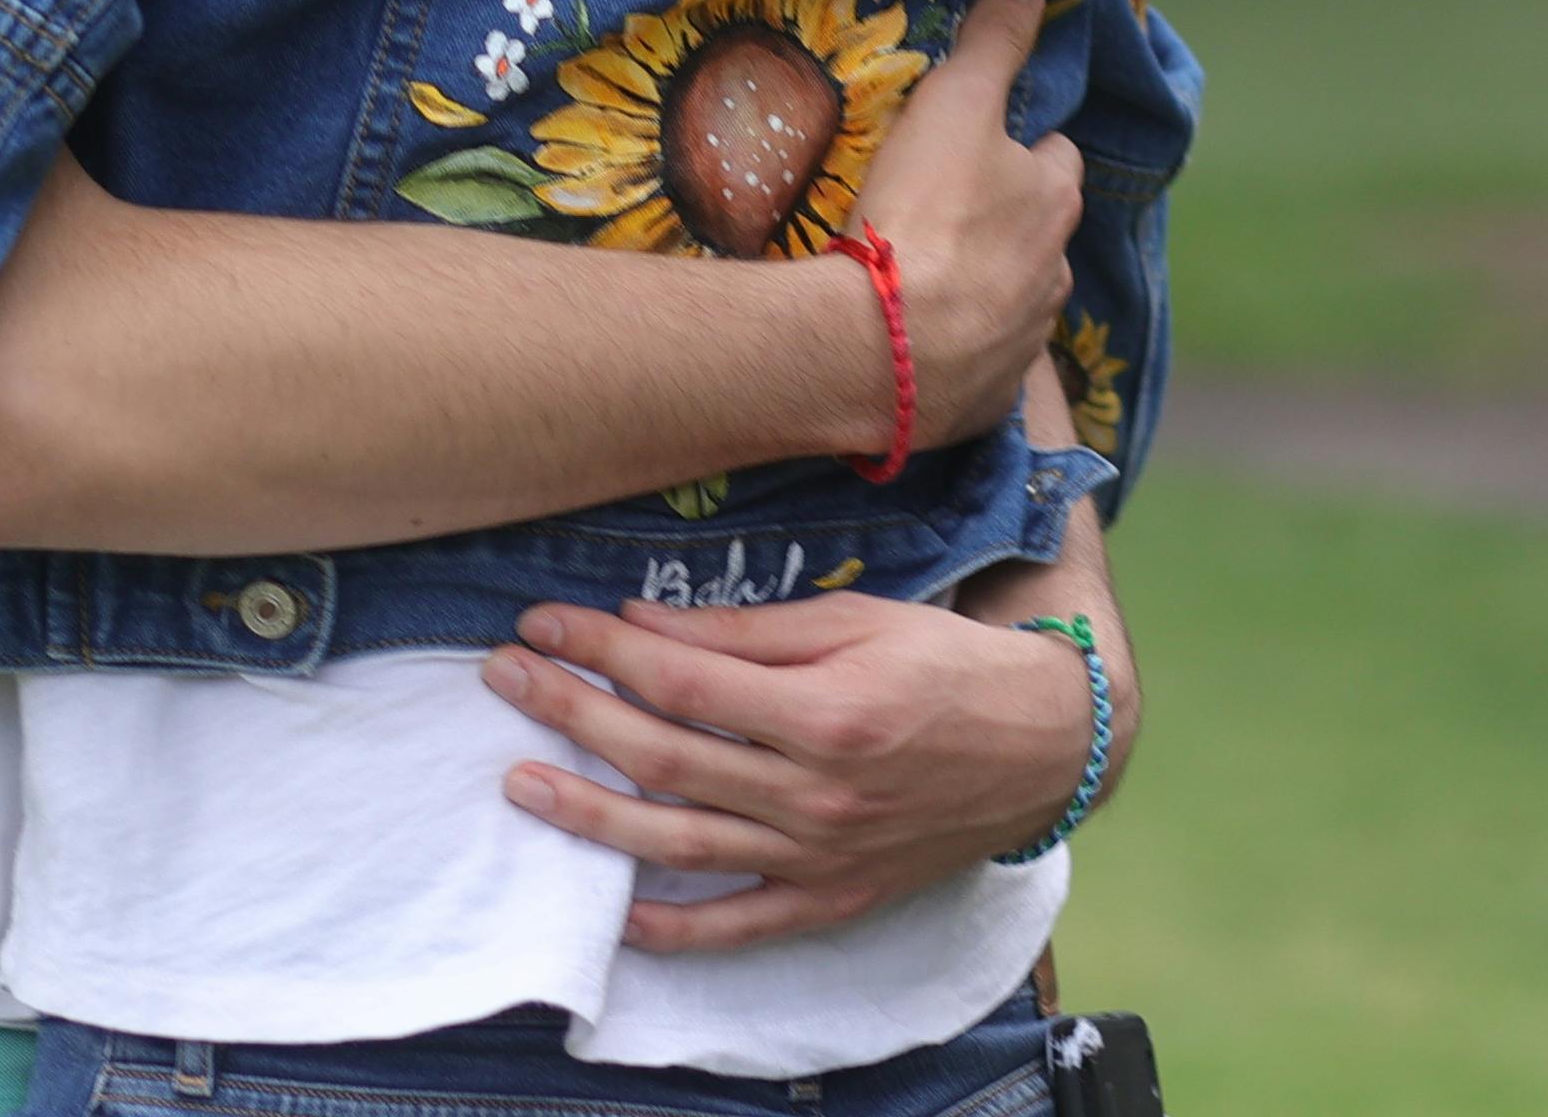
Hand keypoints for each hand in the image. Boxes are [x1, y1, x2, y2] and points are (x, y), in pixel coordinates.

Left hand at [484, 585, 1104, 947]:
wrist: (1041, 747)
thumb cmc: (945, 666)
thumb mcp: (855, 620)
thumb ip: (747, 633)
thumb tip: (643, 624)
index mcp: (826, 711)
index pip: (681, 682)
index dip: (601, 649)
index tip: (542, 621)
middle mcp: (817, 794)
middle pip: (665, 758)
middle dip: (572, 714)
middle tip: (506, 678)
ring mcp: (822, 857)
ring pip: (683, 843)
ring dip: (591, 814)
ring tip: (521, 784)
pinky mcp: (833, 900)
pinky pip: (740, 926)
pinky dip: (673, 927)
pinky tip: (612, 909)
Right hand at [845, 0, 1076, 446]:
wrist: (880, 348)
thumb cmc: (920, 214)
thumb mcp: (953, 104)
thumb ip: (994, 41)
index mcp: (1054, 200)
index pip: (1055, 156)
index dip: (1018, 148)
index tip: (975, 148)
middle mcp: (1054, 274)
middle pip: (1036, 232)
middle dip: (1003, 222)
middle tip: (938, 213)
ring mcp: (1023, 343)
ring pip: (1012, 298)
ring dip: (980, 287)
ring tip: (917, 277)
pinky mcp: (984, 401)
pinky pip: (977, 365)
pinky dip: (955, 350)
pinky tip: (908, 338)